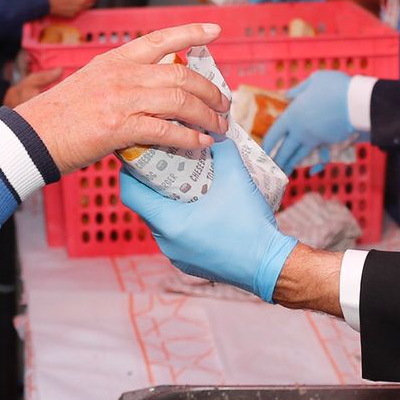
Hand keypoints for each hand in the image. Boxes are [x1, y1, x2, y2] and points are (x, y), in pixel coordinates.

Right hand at [8, 22, 231, 173]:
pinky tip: (200, 143)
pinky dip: (189, 138)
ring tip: (219, 126)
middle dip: (210, 89)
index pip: (160, 38)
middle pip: (181, 74)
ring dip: (207, 115)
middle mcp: (122, 74)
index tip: (215, 30)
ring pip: (180, 100)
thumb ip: (122, 83)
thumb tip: (153, 96)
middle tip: (223, 104)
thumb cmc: (61, 115)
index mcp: (115, 59)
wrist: (32, 136)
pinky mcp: (119, 128)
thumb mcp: (92, 83)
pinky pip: (166, 130)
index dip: (191, 32)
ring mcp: (121, 99)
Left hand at [118, 139, 295, 300]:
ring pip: (160, 223)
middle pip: (145, 206)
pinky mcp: (190, 263)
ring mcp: (177, 256)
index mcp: (168, 223)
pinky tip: (199, 207)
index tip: (140, 155)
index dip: (130, 170)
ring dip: (167, 202)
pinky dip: (180, 219)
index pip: (131, 193)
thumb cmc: (249, 224)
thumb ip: (223, 150)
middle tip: (166, 163)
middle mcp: (166, 243)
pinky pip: (175, 237)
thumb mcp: (236, 178)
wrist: (270, 266)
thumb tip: (215, 133)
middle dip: (152, 184)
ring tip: (184, 183)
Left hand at [261, 70, 363, 171]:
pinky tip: (312, 170)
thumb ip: (299, 90)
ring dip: (291, 164)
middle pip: (285, 149)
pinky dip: (316, 164)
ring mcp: (315, 139)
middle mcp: (301, 130)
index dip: (267, 144)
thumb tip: (287, 94)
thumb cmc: (335, 87)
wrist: (358, 101)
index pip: (274, 133)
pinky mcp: (330, 143)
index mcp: (293, 115)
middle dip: (277, 161)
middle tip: (270, 169)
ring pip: (300, 155)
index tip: (262, 151)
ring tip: (284, 172)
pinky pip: (320, 156)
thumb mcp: (314, 81)